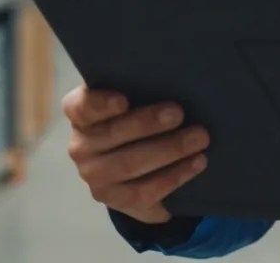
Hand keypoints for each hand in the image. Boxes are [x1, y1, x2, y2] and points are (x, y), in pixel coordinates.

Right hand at [63, 86, 209, 223]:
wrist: (137, 168)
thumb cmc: (138, 120)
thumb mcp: (135, 102)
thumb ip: (142, 90)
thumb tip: (177, 80)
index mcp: (82, 114)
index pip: (80, 106)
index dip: (99, 104)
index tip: (123, 100)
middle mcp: (80, 145)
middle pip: (112, 133)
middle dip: (148, 123)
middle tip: (179, 113)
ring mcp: (93, 175)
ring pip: (129, 164)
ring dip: (169, 150)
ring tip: (198, 139)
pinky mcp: (113, 199)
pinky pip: (143, 191)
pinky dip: (174, 176)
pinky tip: (196, 163)